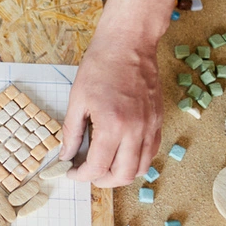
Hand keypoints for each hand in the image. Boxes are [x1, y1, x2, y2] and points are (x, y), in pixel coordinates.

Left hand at [60, 22, 162, 187]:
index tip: (71, 172)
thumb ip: (71, 132)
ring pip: (141, 168)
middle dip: (101, 181)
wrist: (128, 44)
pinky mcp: (159, 120)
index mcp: (112, 125)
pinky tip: (121, 154)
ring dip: (121, 175)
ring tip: (104, 167)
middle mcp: (135, 130)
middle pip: (123, 175)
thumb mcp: (77, 99)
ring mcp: (151, 126)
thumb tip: (67, 154)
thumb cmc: (100, 66)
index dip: (81, 175)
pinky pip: (151, 152)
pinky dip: (137, 160)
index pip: (98, 167)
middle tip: (87, 174)